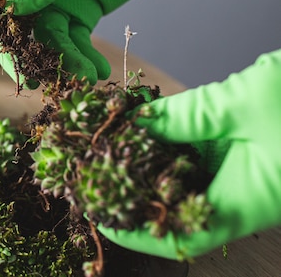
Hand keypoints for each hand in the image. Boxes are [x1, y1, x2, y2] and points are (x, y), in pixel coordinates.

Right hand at [0, 0, 280, 84]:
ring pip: (45, 36)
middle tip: (34, 78)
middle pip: (12, 20)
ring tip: (80, 77)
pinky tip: (96, 72)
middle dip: (20, 51)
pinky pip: (75, 40)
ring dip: (58, 59)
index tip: (2, 40)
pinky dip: (82, 57)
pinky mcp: (82, 9)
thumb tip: (14, 5)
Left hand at [98, 49, 280, 259]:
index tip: (98, 215)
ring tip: (108, 150)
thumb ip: (185, 116)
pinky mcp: (244, 157)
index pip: (179, 236)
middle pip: (174, 211)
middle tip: (93, 174)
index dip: (135, 233)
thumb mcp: (243, 102)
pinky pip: (198, 162)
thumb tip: (137, 123)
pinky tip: (144, 129)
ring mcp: (243, 178)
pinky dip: (170, 148)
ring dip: (147, 168)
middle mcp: (242, 197)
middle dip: (132, 195)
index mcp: (246, 202)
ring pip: (184, 184)